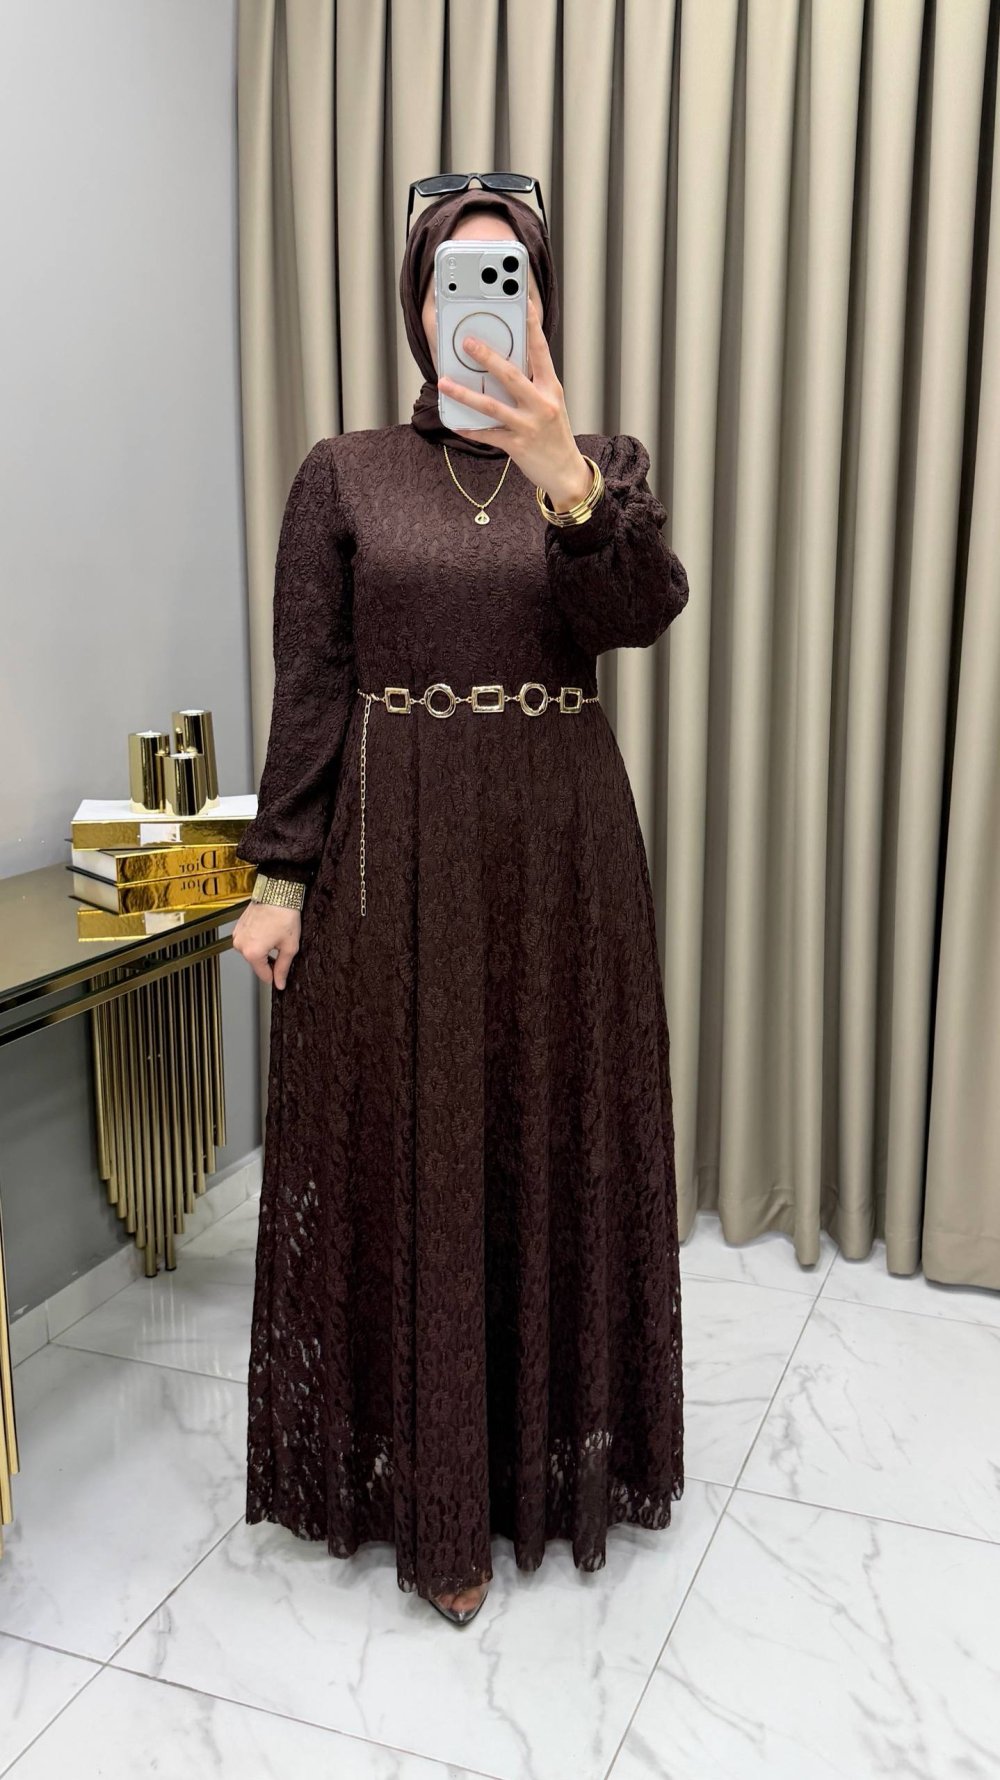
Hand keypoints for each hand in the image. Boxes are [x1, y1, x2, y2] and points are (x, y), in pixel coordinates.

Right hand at [232, 901, 300, 988]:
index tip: (281, 975)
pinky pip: (248, 941)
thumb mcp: (289, 946)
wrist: (277, 893)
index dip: (275, 976)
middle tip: (282, 947)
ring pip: (252, 952)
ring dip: (262, 949)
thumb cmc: (283, 915)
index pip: (263, 975)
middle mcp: (240, 945)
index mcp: (252, 953)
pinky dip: (257, 940)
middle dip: (269, 960)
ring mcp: (237, 935)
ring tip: (275, 936)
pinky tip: (268, 931)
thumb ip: (283, 968)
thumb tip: (280, 983)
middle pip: (256, 963)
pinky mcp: (238, 928)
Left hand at [437, 294, 594, 510]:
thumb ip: (532, 384)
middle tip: (466, 342)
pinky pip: (487, 434)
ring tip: (444, 383)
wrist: (566, 472)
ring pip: (492, 406)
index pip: (541, 350)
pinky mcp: (517, 446)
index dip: (532, 325)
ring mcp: (529, 425)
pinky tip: (455, 422)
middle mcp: (542, 404)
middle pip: (511, 375)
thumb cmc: (554, 434)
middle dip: (487, 356)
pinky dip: (470, 428)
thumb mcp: (551, 403)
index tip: (523, 303)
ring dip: (465, 394)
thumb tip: (503, 365)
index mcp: (551, 388)